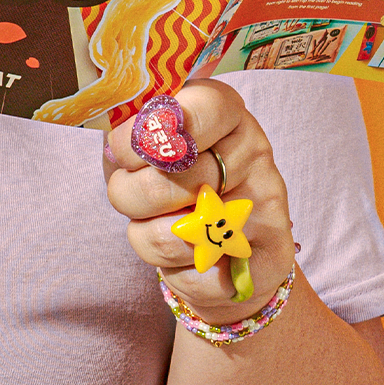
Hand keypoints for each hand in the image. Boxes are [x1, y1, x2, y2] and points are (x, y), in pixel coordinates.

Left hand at [103, 80, 296, 324]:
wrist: (225, 239)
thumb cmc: (171, 173)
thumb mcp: (152, 136)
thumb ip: (134, 127)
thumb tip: (114, 146)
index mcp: (227, 110)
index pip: (193, 111)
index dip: (143, 134)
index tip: (119, 151)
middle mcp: (255, 152)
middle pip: (171, 179)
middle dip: (127, 192)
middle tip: (126, 190)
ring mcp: (268, 208)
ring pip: (173, 233)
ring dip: (143, 231)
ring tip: (152, 220)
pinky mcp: (269, 261)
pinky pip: (191, 275)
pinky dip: (169, 268)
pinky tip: (180, 252)